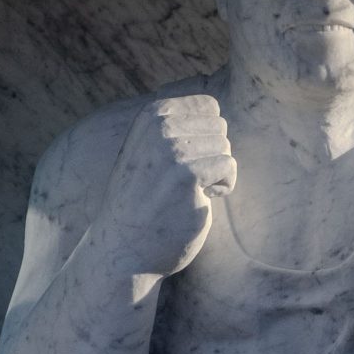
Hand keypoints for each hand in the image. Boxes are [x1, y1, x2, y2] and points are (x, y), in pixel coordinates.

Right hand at [92, 95, 235, 277]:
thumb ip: (173, 128)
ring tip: (189, 193)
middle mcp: (159, 126)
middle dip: (212, 154)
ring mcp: (172, 149)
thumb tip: (214, 111)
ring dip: (216, 173)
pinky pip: (229, 167)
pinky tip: (199, 200)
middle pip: (219, 126)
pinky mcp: (187, 174)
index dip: (206, 136)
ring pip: (225, 147)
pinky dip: (222, 187)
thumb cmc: (143, 202)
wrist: (124, 247)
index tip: (185, 160)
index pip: (207, 106)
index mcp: (150, 115)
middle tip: (186, 181)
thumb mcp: (147, 150)